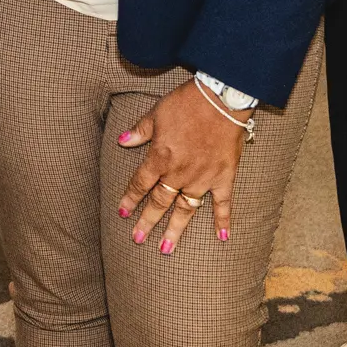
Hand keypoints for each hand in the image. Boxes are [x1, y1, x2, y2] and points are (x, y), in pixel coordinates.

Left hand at [114, 82, 249, 253]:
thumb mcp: (157, 113)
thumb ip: (140, 131)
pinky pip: (223, 203)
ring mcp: (202, 178)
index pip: (140, 183)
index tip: (122, 212)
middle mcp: (178, 173)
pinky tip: (222, 238)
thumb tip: (122, 141)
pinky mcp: (224, 177)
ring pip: (185, 209)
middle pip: (159, 202)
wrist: (221, 98)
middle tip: (137, 239)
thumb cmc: (187, 102)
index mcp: (160, 158)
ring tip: (165, 248)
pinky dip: (222, 221)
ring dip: (175, 229)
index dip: (130, 198)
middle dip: (146, 221)